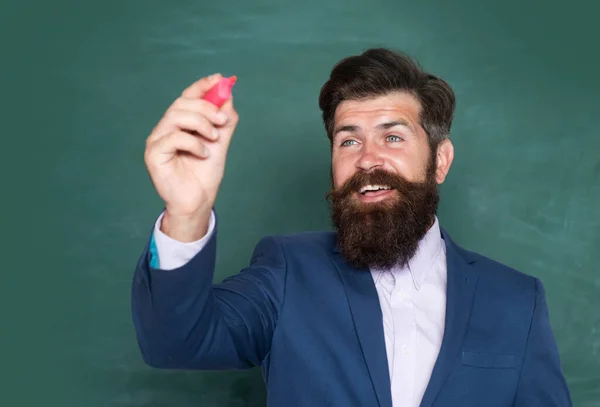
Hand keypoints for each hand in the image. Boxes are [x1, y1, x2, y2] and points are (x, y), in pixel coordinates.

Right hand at [144, 73, 238, 239]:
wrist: (199, 200)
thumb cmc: (204, 174)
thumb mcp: (220, 142)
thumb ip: (224, 120)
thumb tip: (228, 95)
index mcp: (180, 123)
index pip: (187, 96)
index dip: (202, 86)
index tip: (219, 79)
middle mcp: (165, 128)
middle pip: (181, 103)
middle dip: (206, 107)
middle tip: (222, 120)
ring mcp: (157, 140)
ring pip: (176, 116)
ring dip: (201, 123)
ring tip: (213, 138)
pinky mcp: (154, 154)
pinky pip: (173, 137)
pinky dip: (193, 142)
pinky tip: (203, 154)